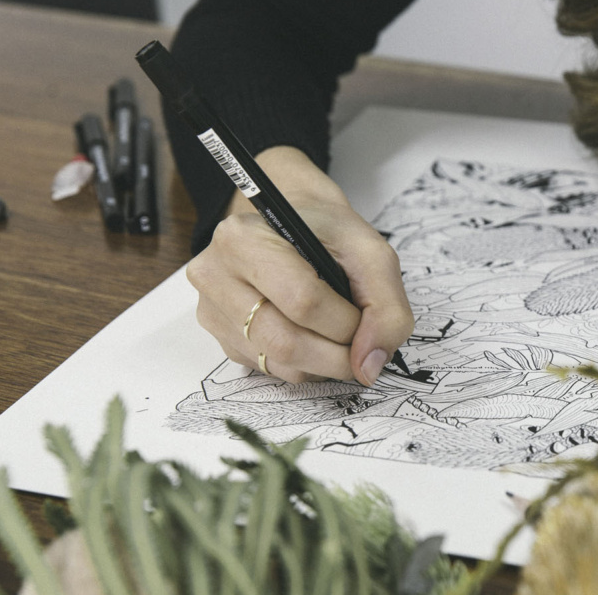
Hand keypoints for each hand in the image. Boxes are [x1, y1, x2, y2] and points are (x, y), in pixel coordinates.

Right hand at [186, 146, 413, 384]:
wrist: (289, 226)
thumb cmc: (326, 234)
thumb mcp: (369, 251)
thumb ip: (385, 306)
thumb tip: (370, 365)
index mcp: (245, 239)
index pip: (303, 301)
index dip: (347, 324)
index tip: (367, 321)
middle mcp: (215, 275)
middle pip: (285, 342)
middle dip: (338, 355)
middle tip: (361, 346)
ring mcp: (212, 310)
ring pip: (278, 363)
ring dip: (324, 364)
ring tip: (340, 339)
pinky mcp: (220, 337)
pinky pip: (270, 370)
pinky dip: (305, 365)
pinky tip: (314, 339)